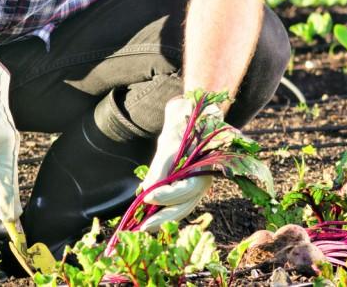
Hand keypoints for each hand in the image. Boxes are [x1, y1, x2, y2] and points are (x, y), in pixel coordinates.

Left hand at [137, 97, 220, 231]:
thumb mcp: (169, 143)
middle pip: (185, 206)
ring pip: (182, 208)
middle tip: (143, 227)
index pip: (186, 189)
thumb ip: (160, 168)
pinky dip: (164, 211)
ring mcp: (197, 186)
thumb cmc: (182, 128)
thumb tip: (147, 192)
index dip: (166, 196)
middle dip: (163, 218)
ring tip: (143, 227)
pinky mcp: (188, 188)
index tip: (146, 198)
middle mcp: (203, 182)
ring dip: (163, 219)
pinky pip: (178, 204)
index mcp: (204, 168)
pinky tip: (150, 217)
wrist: (191, 119)